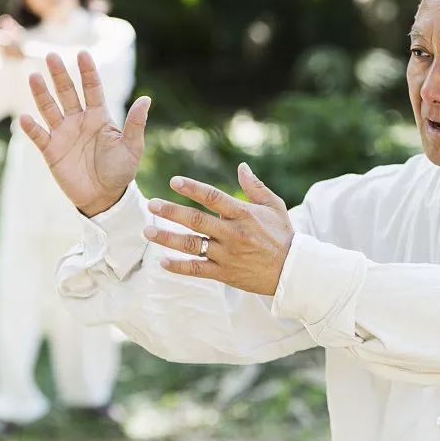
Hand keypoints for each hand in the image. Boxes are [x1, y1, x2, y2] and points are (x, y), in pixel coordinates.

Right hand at [20, 51, 150, 216]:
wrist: (104, 197)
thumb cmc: (120, 171)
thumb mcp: (132, 148)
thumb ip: (136, 124)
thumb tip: (146, 99)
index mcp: (99, 116)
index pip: (92, 89)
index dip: (87, 72)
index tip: (83, 53)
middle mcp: (79, 120)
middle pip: (67, 92)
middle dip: (60, 74)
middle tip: (52, 55)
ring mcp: (63, 134)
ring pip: (50, 108)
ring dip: (41, 94)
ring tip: (34, 76)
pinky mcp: (51, 150)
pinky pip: (39, 136)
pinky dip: (31, 128)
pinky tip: (25, 118)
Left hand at [143, 163, 293, 295]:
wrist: (292, 271)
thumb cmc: (283, 235)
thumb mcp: (274, 206)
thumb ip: (255, 186)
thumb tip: (241, 167)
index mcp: (243, 214)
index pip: (213, 197)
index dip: (193, 188)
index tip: (174, 181)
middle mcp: (232, 233)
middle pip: (196, 220)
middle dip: (171, 212)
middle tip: (152, 205)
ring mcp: (227, 255)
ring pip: (191, 245)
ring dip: (167, 238)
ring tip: (147, 232)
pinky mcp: (225, 273)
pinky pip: (197, 269)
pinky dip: (179, 267)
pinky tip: (163, 262)